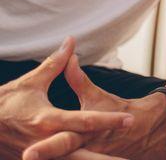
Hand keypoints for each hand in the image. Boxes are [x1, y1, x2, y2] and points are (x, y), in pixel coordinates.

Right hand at [0, 37, 131, 159]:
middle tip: (126, 158)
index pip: (85, 121)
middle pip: (81, 153)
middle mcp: (44, 142)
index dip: (108, 121)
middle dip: (104, 158)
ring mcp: (37, 157)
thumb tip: (71, 41)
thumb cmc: (4, 104)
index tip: (129, 120)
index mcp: (47, 120)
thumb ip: (55, 64)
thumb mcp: (31, 83)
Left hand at [25, 57, 165, 159]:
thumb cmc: (117, 108)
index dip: (46, 149)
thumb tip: (69, 58)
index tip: (29, 154)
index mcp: (86, 132)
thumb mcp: (96, 95)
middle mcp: (85, 150)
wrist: (145, 128)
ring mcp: (87, 159)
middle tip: (27, 158)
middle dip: (45, 156)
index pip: (63, 142)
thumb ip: (77, 79)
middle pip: (61, 158)